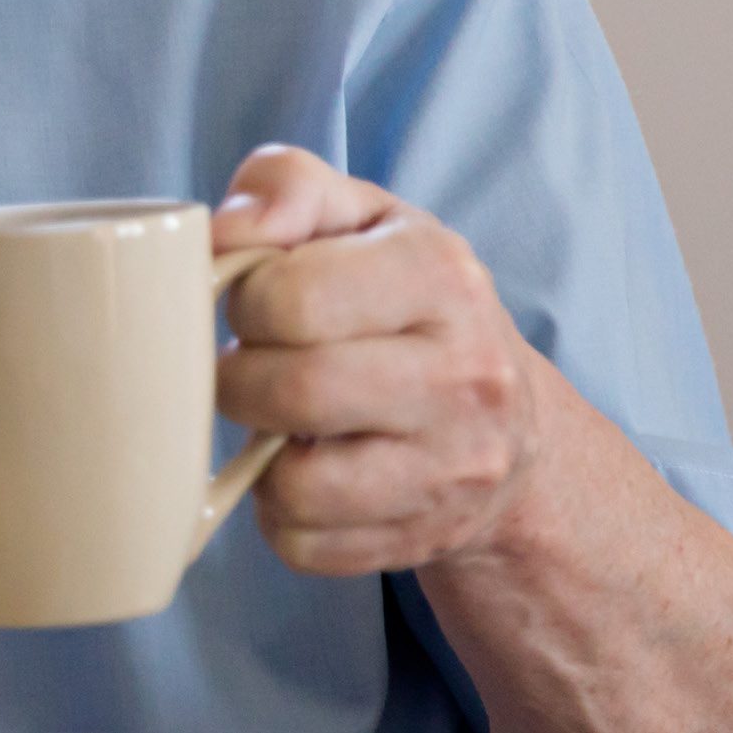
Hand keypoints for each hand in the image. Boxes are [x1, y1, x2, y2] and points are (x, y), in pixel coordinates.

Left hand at [209, 145, 549, 576]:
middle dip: (238, 380)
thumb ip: (287, 186)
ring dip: (257, 454)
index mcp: (443, 277)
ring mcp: (454, 471)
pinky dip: (280, 515)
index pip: (291, 297)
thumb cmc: (403, 300)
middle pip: (293, 391)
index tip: (258, 304)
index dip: (246, 301)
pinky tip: (309, 471)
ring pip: (293, 485)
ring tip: (281, 421)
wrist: (506, 418)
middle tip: (249, 367)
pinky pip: (301, 546)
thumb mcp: (362, 215)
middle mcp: (466, 378)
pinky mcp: (424, 539)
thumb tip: (226, 229)